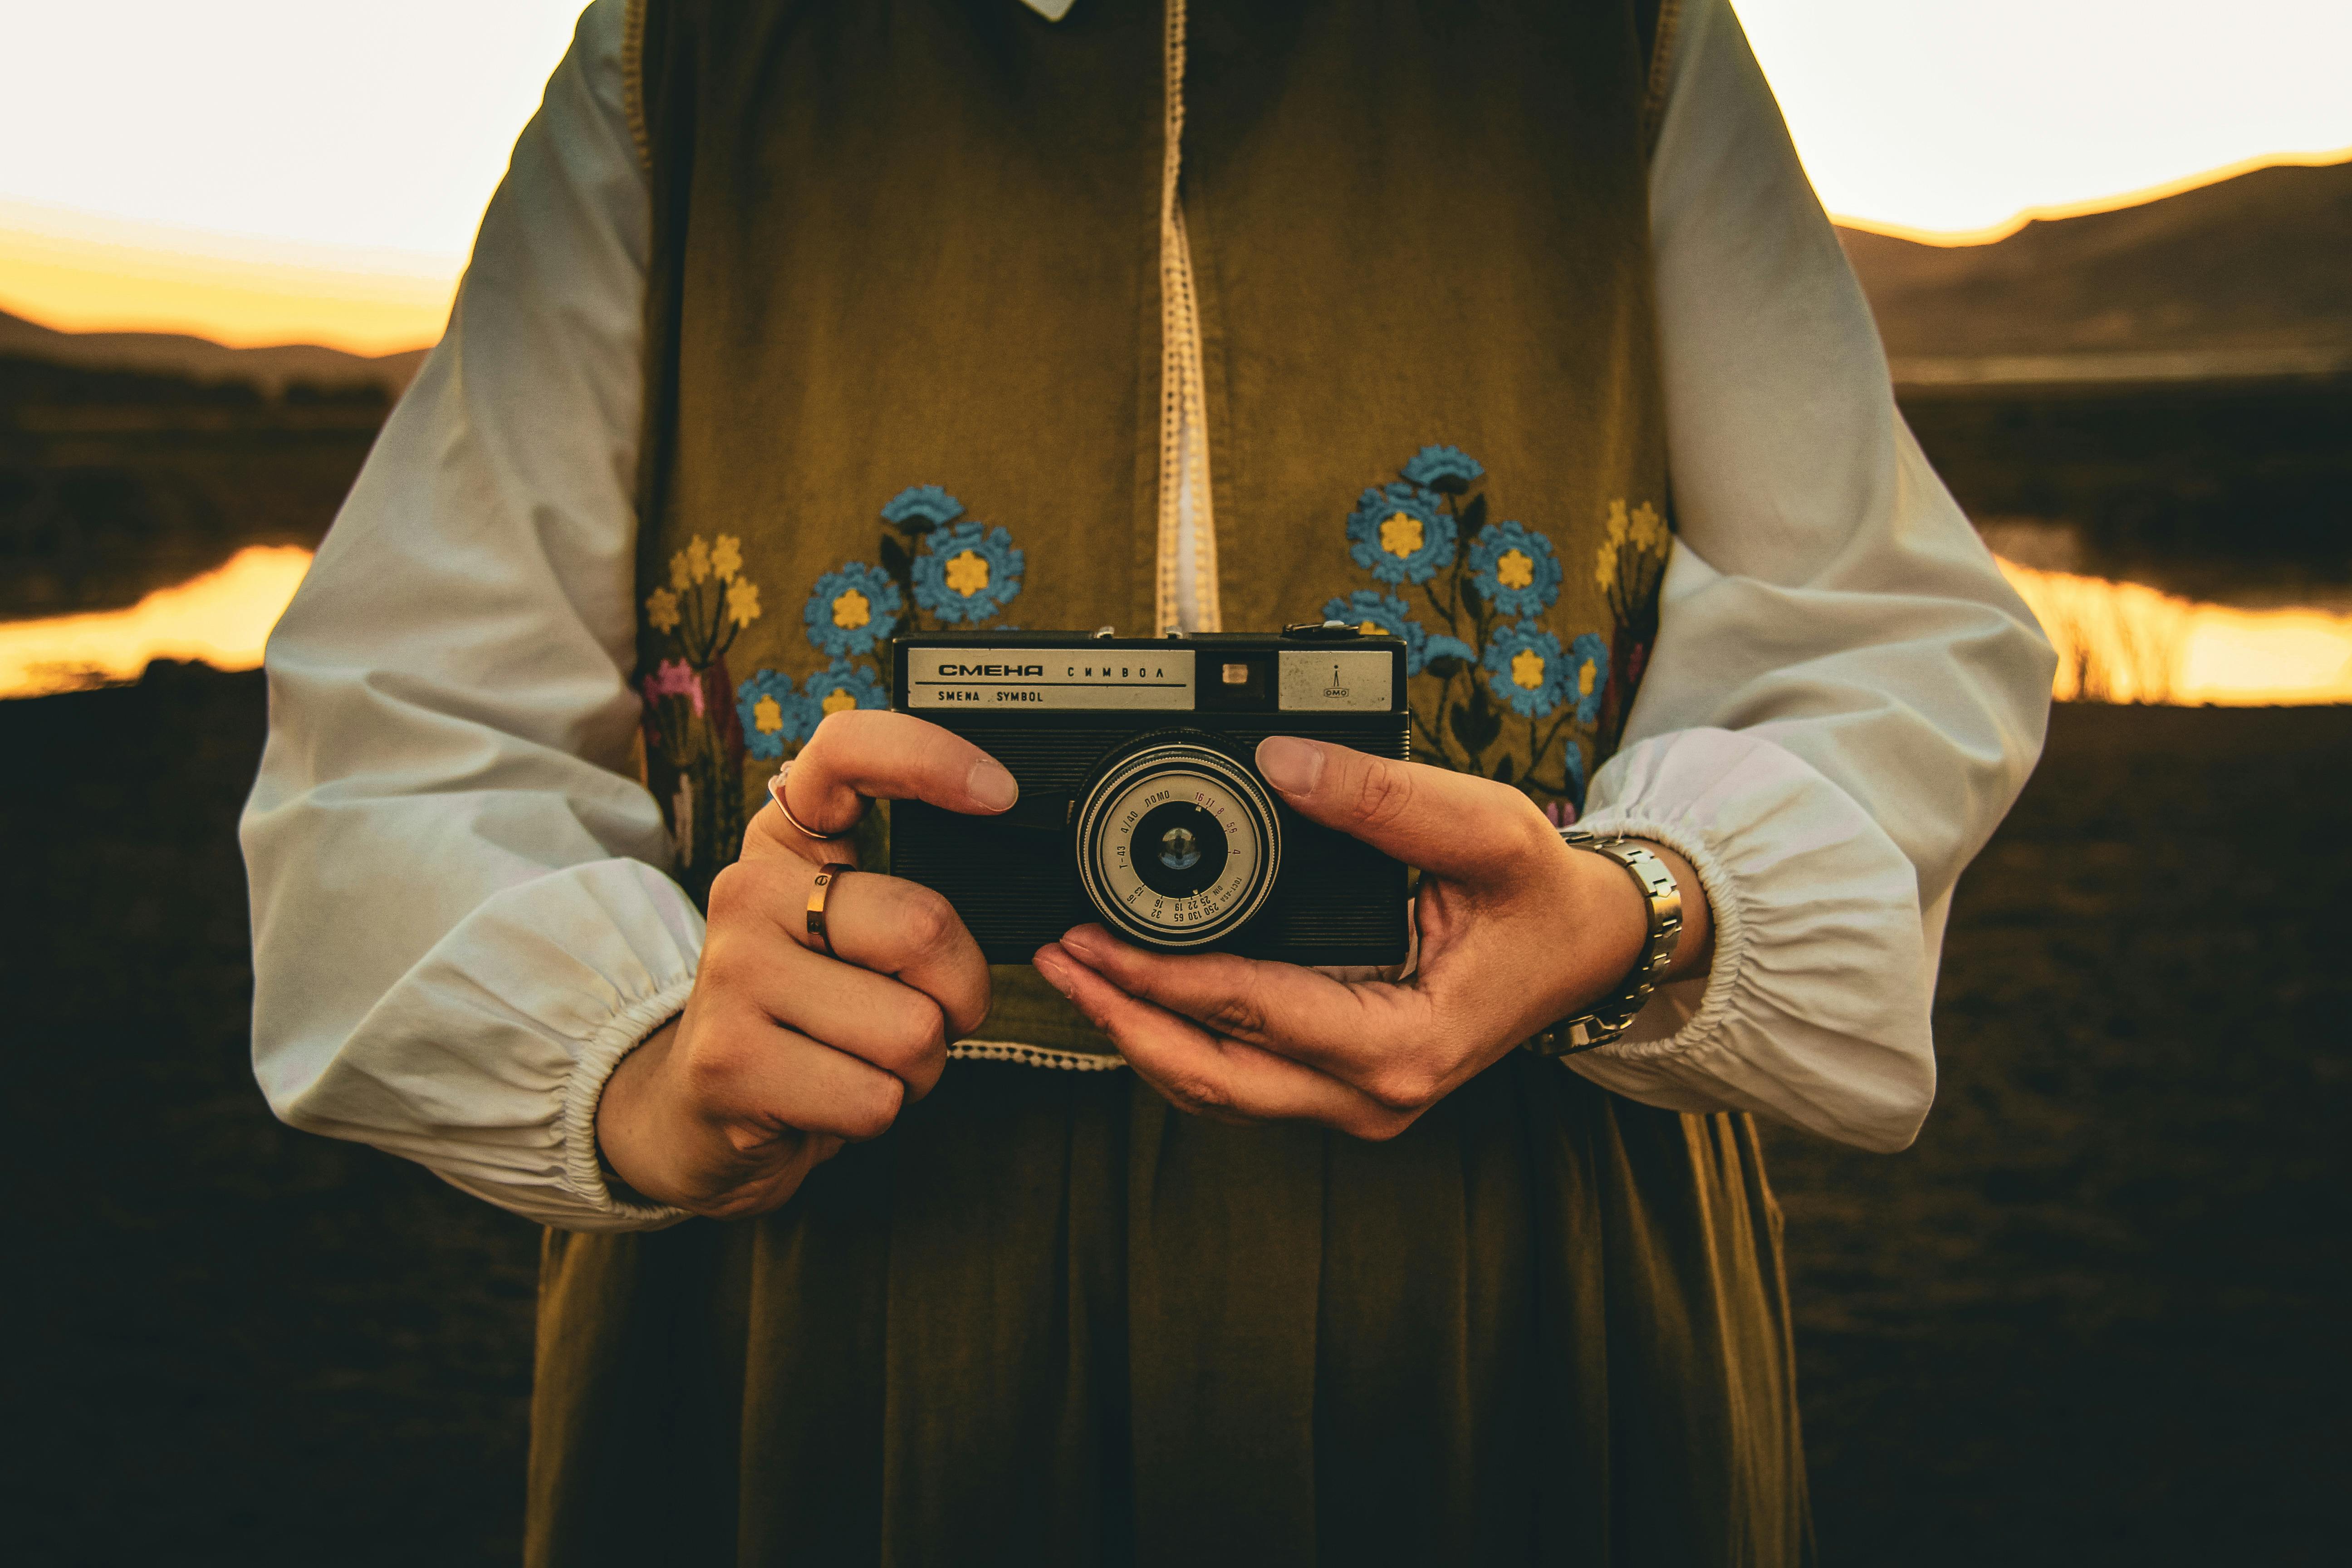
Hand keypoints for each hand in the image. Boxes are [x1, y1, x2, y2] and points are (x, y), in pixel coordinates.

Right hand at [595, 711, 1015, 1216]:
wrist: (701, 1114)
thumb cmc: (802, 1016)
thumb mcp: (841, 931)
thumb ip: (900, 890)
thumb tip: (991, 860)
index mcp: (783, 842)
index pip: (845, 752)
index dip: (931, 758)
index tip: (999, 794)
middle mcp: (747, 891)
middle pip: (923, 928)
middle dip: (959, 996)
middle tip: (919, 1013)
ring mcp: (732, 975)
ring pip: (913, 1030)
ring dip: (921, 1067)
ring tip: (864, 1059)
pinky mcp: (729, 1063)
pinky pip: (876, 1098)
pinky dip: (883, 1111)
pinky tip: (834, 1098)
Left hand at [1032, 736, 1711, 1139]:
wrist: (1587, 945)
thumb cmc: (1541, 895)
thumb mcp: (1484, 827)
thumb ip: (1383, 795)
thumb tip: (1282, 759)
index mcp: (1407, 1045)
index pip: (1254, 1014)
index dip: (1162, 977)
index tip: (1093, 935)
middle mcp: (1376, 1094)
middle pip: (1216, 1075)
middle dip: (1123, 1018)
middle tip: (1058, 958)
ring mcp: (1357, 1102)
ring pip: (1219, 1092)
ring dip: (1141, 1037)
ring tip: (1076, 974)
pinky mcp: (1343, 1089)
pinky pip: (1242, 1082)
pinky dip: (1181, 1043)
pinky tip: (1137, 999)